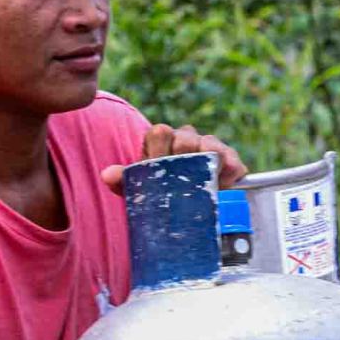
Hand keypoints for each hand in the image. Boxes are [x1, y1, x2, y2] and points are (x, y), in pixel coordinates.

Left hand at [100, 123, 248, 194]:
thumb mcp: (138, 189)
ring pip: (211, 144)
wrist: (184, 207)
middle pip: (186, 137)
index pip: (160, 132)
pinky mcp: (230, 160)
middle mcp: (186, 139)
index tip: (158, 166)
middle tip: (180, 177)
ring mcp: (209, 147)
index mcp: (162, 140)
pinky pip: (232, 160)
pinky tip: (224, 184)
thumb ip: (123, 180)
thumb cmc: (158, 192)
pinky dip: (229, 172)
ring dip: (208, 161)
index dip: (158, 149)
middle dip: (183, 156)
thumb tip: (107, 174)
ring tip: (205, 180)